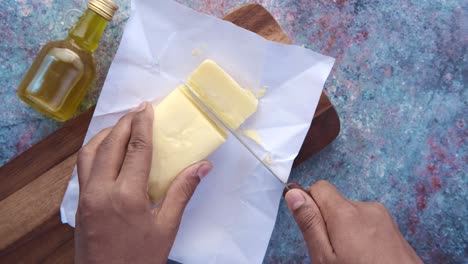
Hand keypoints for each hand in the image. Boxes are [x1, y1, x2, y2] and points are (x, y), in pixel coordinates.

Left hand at [74, 102, 211, 263]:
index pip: (136, 149)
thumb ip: (182, 191)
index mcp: (126, 195)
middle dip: (124, 123)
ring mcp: (85, 197)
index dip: (142, 124)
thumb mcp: (166, 227)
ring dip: (106, 134)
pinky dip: (94, 151)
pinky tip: (107, 152)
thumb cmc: (140, 259)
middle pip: (110, 144)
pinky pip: (83, 167)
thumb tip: (202, 166)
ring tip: (122, 127)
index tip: (147, 107)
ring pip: (89, 152)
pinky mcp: (79, 204)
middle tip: (138, 111)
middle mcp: (100, 190)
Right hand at [285, 180, 421, 263]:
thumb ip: (309, 223)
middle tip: (333, 255)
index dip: (310, 206)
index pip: (319, 187)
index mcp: (346, 213)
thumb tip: (294, 194)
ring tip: (352, 260)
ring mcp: (385, 219)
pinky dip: (363, 240)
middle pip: (336, 204)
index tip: (313, 229)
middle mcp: (368, 209)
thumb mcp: (325, 258)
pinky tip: (367, 260)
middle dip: (329, 225)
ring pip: (353, 216)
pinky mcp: (395, 231)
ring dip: (347, 234)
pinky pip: (369, 226)